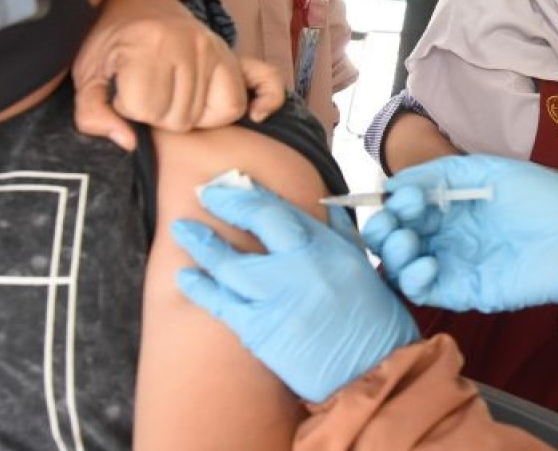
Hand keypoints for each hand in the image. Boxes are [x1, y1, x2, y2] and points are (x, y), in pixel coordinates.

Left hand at [73, 0, 284, 149]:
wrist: (139, 6)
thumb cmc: (111, 43)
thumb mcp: (87, 74)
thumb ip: (92, 113)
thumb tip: (128, 143)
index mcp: (147, 45)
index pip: (143, 109)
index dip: (127, 108)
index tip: (121, 91)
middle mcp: (187, 45)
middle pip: (176, 118)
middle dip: (155, 115)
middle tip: (144, 92)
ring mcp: (213, 51)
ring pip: (201, 117)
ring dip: (180, 114)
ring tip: (166, 93)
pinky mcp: (229, 59)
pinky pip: (235, 105)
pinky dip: (220, 114)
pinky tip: (207, 110)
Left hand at [173, 182, 418, 403]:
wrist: (371, 371)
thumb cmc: (374, 321)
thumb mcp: (363, 267)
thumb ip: (341, 233)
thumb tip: (326, 205)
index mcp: (327, 249)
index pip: (282, 210)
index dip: (252, 195)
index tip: (234, 186)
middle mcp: (300, 267)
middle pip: (256, 224)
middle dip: (226, 204)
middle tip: (205, 194)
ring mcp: (276, 298)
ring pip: (230, 263)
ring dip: (202, 244)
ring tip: (183, 229)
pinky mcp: (259, 330)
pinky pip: (221, 303)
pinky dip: (201, 287)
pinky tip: (186, 276)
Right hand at [361, 155, 557, 312]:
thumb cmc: (545, 199)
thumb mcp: (490, 171)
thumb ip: (441, 175)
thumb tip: (393, 184)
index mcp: (453, 203)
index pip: (405, 204)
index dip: (396, 200)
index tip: (406, 196)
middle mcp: (449, 233)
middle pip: (395, 234)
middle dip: (383, 227)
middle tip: (393, 222)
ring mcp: (454, 263)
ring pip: (401, 264)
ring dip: (393, 253)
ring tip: (408, 242)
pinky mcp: (463, 291)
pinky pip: (422, 290)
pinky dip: (412, 279)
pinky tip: (427, 263)